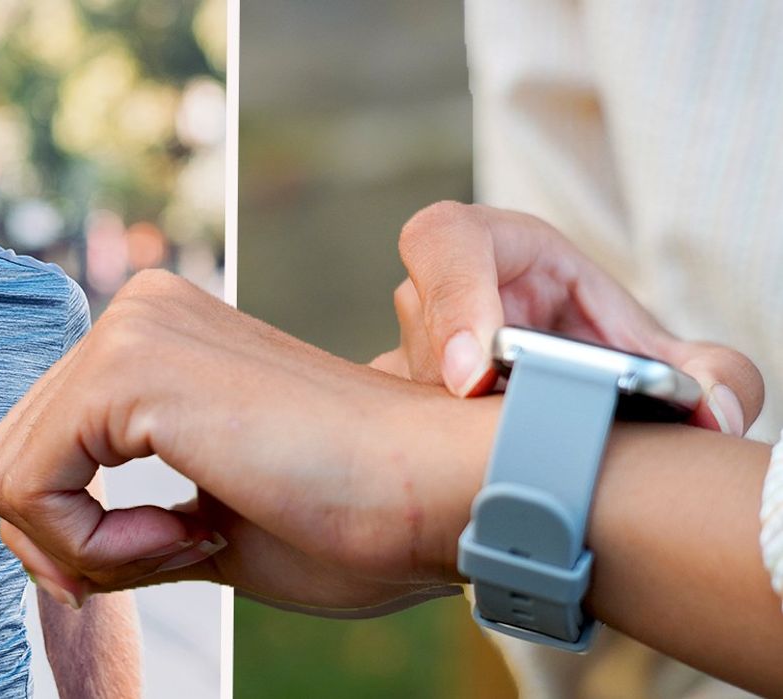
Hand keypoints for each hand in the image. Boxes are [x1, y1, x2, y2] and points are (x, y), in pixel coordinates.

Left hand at [0, 271, 493, 610]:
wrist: (448, 489)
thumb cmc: (355, 515)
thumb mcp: (208, 528)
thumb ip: (123, 526)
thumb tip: (48, 555)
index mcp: (155, 337)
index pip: (42, 450)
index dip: (76, 537)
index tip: (169, 553)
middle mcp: (134, 312)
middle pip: (10, 460)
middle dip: (70, 543)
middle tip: (175, 554)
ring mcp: (129, 329)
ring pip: (7, 476)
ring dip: (87, 546)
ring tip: (193, 540)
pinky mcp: (129, 367)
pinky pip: (26, 486)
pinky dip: (89, 545)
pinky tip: (188, 535)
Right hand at [370, 201, 763, 434]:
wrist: (555, 363)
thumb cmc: (590, 337)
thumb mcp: (651, 340)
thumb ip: (709, 370)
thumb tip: (716, 415)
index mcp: (485, 242)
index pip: (445, 243)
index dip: (456, 302)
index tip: (474, 376)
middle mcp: (428, 293)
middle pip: (426, 339)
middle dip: (466, 396)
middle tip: (513, 442)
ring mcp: (403, 350)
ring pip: (406, 395)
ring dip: (457, 436)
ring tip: (517, 464)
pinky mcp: (390, 404)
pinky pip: (396, 435)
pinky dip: (435, 464)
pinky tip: (483, 486)